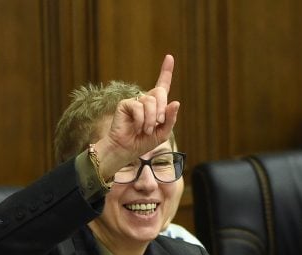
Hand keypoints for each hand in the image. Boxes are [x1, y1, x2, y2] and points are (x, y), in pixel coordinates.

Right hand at [99, 54, 180, 176]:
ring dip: (151, 119)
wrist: (126, 149)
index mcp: (156, 105)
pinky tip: (136, 128)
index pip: (163, 85)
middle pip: (160, 92)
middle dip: (162, 109)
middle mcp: (145, 100)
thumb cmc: (144, 142)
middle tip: (158, 124)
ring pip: (150, 102)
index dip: (166, 71)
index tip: (169, 57)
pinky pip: (138, 107)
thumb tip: (176, 102)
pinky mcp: (125, 104)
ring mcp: (135, 101)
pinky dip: (140, 120)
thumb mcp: (163, 132)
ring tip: (146, 130)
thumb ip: (170, 118)